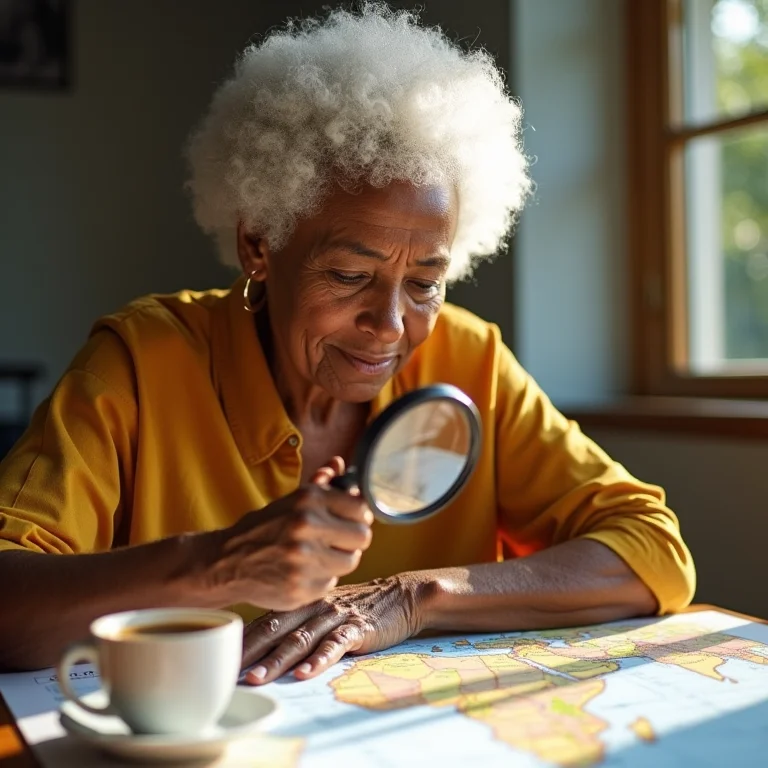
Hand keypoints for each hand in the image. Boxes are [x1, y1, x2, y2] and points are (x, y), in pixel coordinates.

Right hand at [208, 458, 372, 610]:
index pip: (362, 508)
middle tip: (337, 540)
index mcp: (309, 499)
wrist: (228, 561)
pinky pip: (331, 582)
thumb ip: (322, 482)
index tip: (349, 520)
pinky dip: (320, 578)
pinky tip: (303, 571)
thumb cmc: (266, 527)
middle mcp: (307, 526)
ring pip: (350, 561)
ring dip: (338, 559)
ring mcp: (304, 559)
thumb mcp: (292, 499)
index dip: (357, 516)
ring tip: (318, 555)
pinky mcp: (301, 588)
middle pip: (362, 537)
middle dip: (352, 539)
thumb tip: (339, 464)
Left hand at [241, 574, 426, 684]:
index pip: (265, 620)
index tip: (216, 657)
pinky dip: (320, 659)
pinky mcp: (357, 627)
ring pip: (301, 638)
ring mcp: (335, 616)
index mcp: (302, 600)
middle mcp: (313, 606)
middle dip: (250, 653)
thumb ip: (295, 619)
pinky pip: (336, 643)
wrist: (401, 594)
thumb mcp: (323, 606)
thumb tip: (258, 642)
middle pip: (276, 630)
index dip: (241, 640)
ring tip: (258, 678)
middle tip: (228, 672)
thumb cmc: (358, 604)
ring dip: (278, 660)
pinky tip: (306, 673)